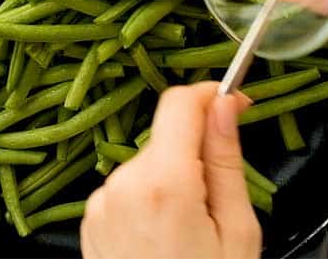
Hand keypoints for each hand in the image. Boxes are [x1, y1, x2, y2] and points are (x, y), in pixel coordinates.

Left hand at [80, 83, 260, 258]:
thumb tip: (225, 107)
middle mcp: (122, 184)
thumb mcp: (235, 230)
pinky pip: (127, 186)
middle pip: (166, 136)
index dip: (210, 94)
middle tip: (218, 196)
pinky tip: (162, 234)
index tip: (232, 101)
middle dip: (195, 151)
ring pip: (148, 162)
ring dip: (172, 176)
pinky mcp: (92, 217)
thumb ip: (226, 159)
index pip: (180, 103)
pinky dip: (148, 196)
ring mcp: (102, 202)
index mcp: (164, 182)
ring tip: (188, 227)